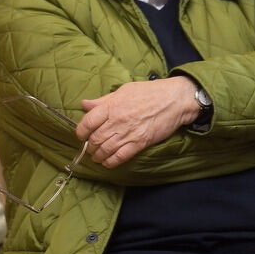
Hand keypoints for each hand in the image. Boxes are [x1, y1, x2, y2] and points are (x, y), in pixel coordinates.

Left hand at [75, 76, 198, 167]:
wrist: (174, 99)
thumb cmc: (149, 92)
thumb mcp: (124, 91)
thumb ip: (103, 100)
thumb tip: (85, 104)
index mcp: (112, 106)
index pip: (88, 122)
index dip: (81, 131)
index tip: (81, 135)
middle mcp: (117, 120)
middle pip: (95, 139)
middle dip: (90, 147)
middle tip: (90, 148)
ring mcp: (128, 133)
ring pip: (105, 150)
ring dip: (98, 156)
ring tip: (97, 157)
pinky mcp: (140, 143)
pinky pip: (120, 157)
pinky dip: (111, 162)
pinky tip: (108, 163)